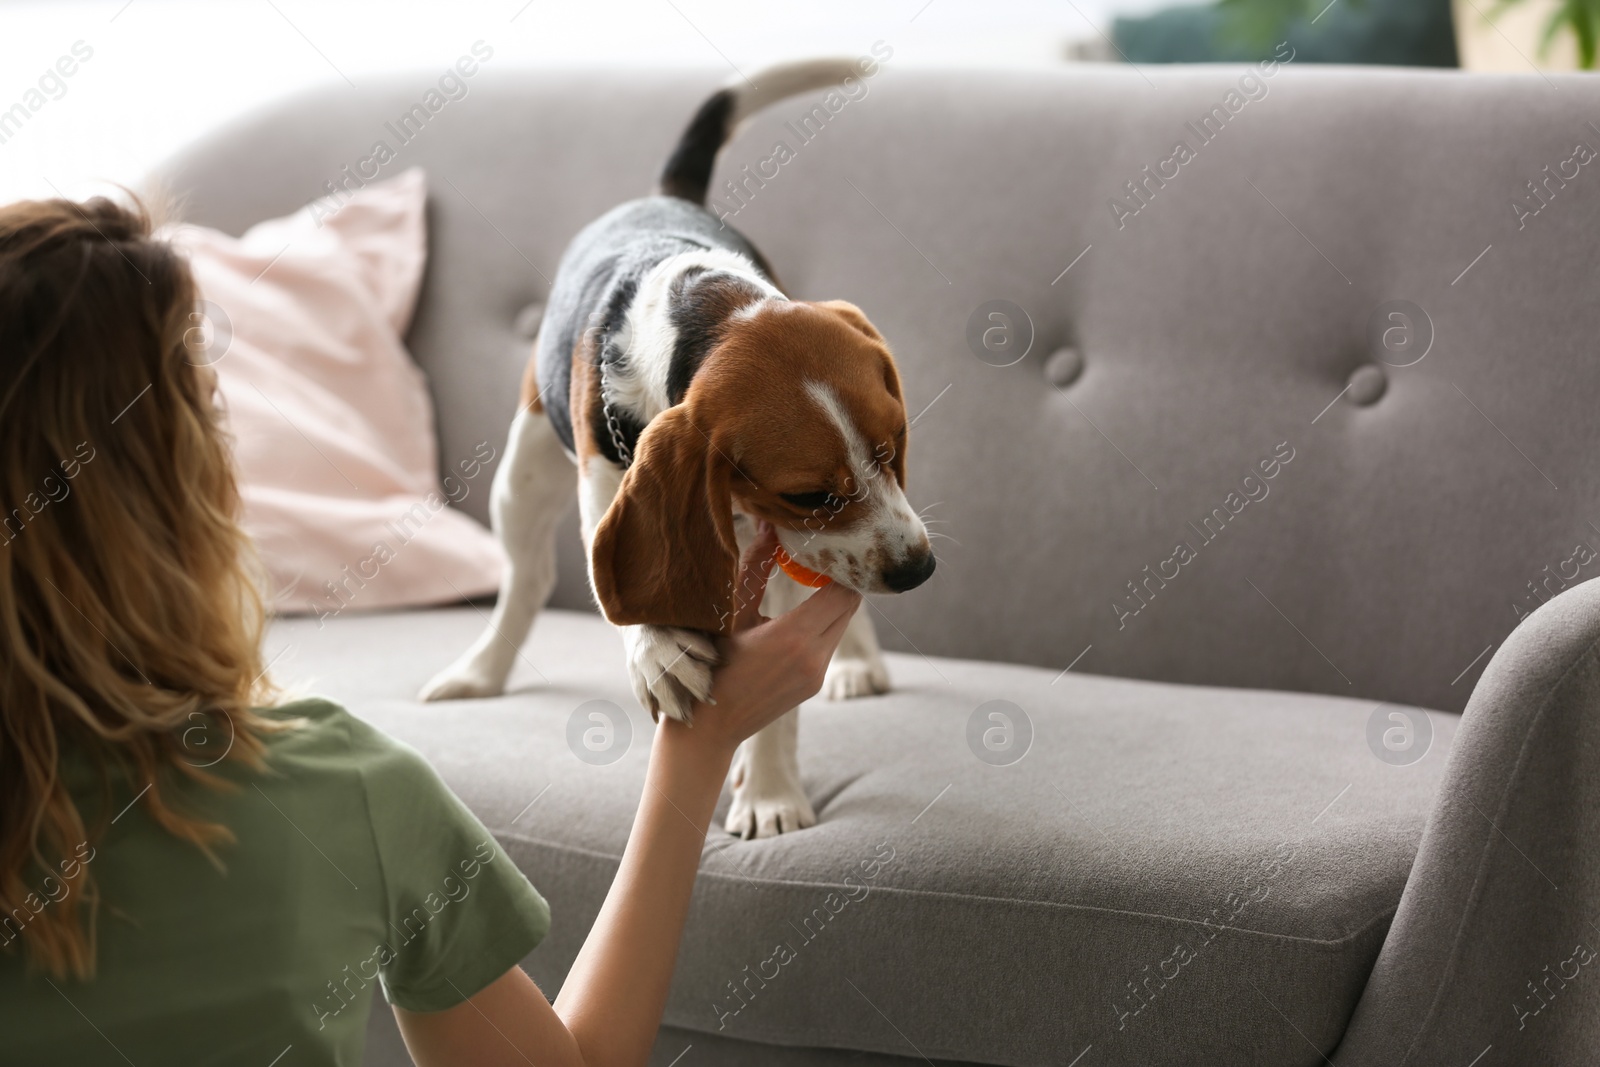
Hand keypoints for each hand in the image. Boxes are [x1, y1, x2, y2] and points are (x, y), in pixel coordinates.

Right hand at [666, 522, 860, 758]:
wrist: (709, 725)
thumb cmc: (711, 662)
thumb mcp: (730, 611)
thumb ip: (755, 567)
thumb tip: (768, 525)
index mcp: (794, 636)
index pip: (843, 591)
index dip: (838, 567)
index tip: (822, 548)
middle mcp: (814, 658)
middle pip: (849, 606)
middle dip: (839, 581)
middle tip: (819, 558)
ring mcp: (817, 675)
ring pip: (841, 625)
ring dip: (832, 603)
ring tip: (810, 582)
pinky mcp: (815, 685)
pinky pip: (829, 644)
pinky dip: (823, 625)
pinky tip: (800, 616)